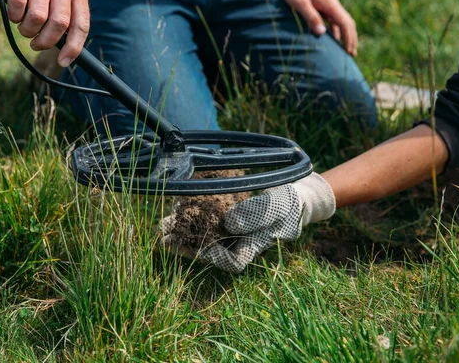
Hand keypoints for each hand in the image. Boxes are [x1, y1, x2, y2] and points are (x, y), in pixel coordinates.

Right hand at [0, 0, 89, 66]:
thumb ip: (66, 15)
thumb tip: (66, 51)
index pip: (81, 25)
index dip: (73, 48)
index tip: (63, 61)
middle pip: (58, 24)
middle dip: (45, 41)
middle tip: (36, 44)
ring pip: (37, 17)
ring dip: (27, 30)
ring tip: (23, 26)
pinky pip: (17, 5)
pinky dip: (13, 16)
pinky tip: (14, 13)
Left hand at [161, 173, 335, 272]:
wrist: (294, 196)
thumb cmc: (289, 205)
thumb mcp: (277, 208)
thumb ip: (255, 215)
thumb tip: (229, 223)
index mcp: (251, 248)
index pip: (229, 262)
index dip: (209, 256)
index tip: (192, 246)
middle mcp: (237, 243)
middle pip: (208, 250)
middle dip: (185, 244)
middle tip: (165, 237)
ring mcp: (230, 232)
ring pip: (203, 235)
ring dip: (183, 230)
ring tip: (164, 223)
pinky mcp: (225, 218)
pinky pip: (206, 220)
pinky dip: (191, 214)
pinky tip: (177, 207)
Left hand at [279, 0, 356, 55]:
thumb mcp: (300, 2)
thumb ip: (311, 16)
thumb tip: (322, 33)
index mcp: (330, 4)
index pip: (344, 23)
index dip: (348, 38)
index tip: (349, 51)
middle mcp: (332, 5)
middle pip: (347, 24)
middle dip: (350, 39)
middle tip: (352, 55)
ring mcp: (328, 6)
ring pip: (341, 23)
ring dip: (344, 37)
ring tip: (346, 51)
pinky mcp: (322, 8)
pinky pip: (333, 22)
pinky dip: (336, 32)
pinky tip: (335, 41)